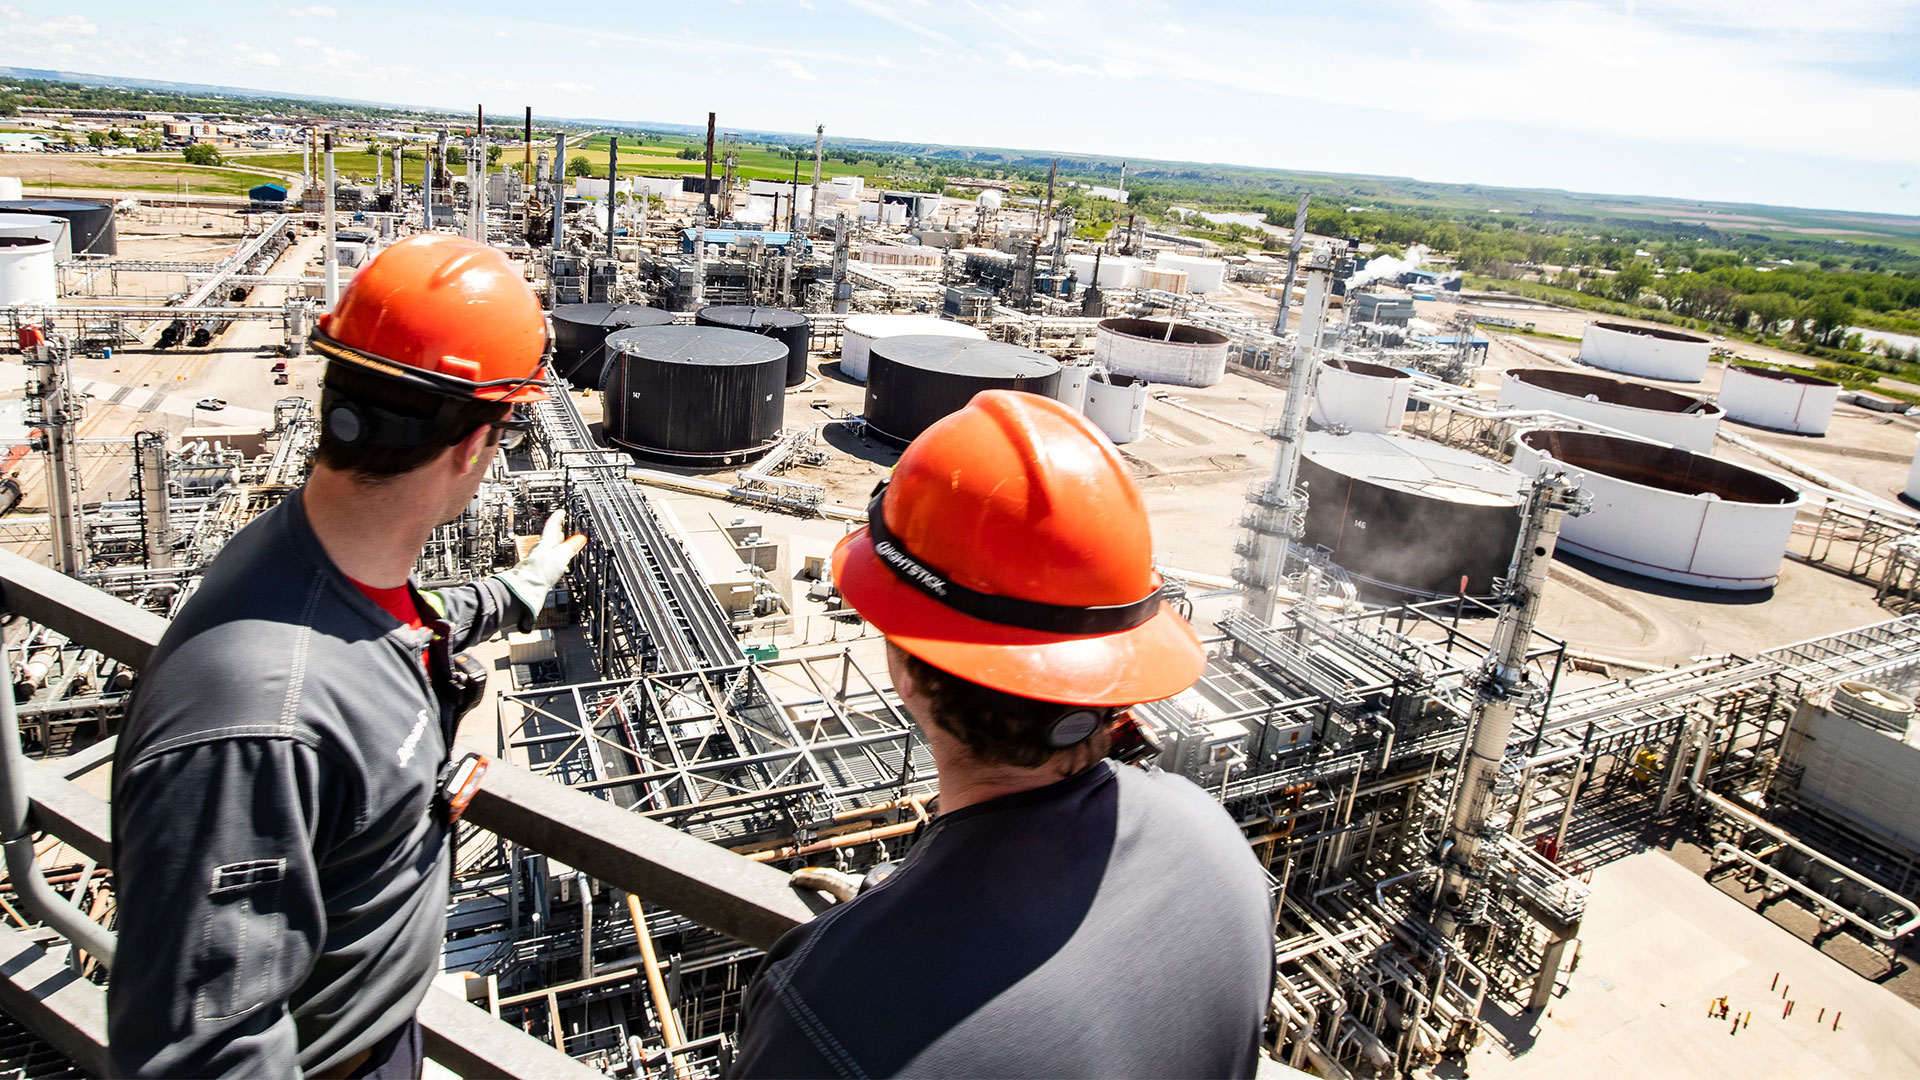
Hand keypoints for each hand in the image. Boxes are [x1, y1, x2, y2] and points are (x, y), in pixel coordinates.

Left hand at [494, 510, 586, 626]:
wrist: (526, 588)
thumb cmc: (541, 570)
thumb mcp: (561, 556)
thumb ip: (570, 547)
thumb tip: (579, 539)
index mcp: (546, 542)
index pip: (552, 526)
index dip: (557, 518)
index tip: (561, 512)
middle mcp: (540, 550)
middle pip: (549, 538)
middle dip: (557, 533)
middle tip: (562, 529)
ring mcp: (536, 561)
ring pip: (547, 549)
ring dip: (555, 546)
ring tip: (560, 546)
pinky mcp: (536, 572)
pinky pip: (546, 560)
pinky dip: (552, 558)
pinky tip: (553, 563)